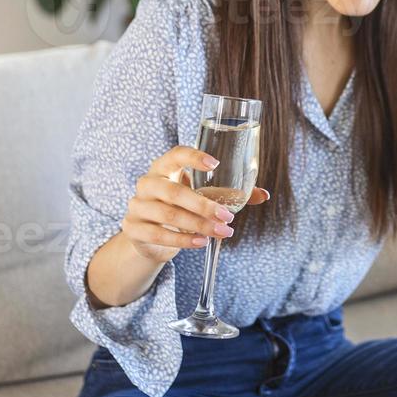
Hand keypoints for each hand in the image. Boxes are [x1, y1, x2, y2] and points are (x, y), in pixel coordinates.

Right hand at [120, 146, 270, 264]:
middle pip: (174, 192)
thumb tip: (263, 195)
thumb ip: (229, 194)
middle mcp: (147, 183)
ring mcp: (137, 205)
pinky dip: (183, 240)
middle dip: (204, 206)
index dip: (194, 157)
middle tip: (228, 217)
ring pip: (169, 215)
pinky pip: (159, 235)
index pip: (175, 154)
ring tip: (222, 232)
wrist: (148, 234)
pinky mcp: (133, 228)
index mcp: (164, 168)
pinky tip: (201, 242)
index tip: (215, 163)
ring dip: (198, 225)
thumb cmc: (180, 207)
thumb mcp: (202, 196)